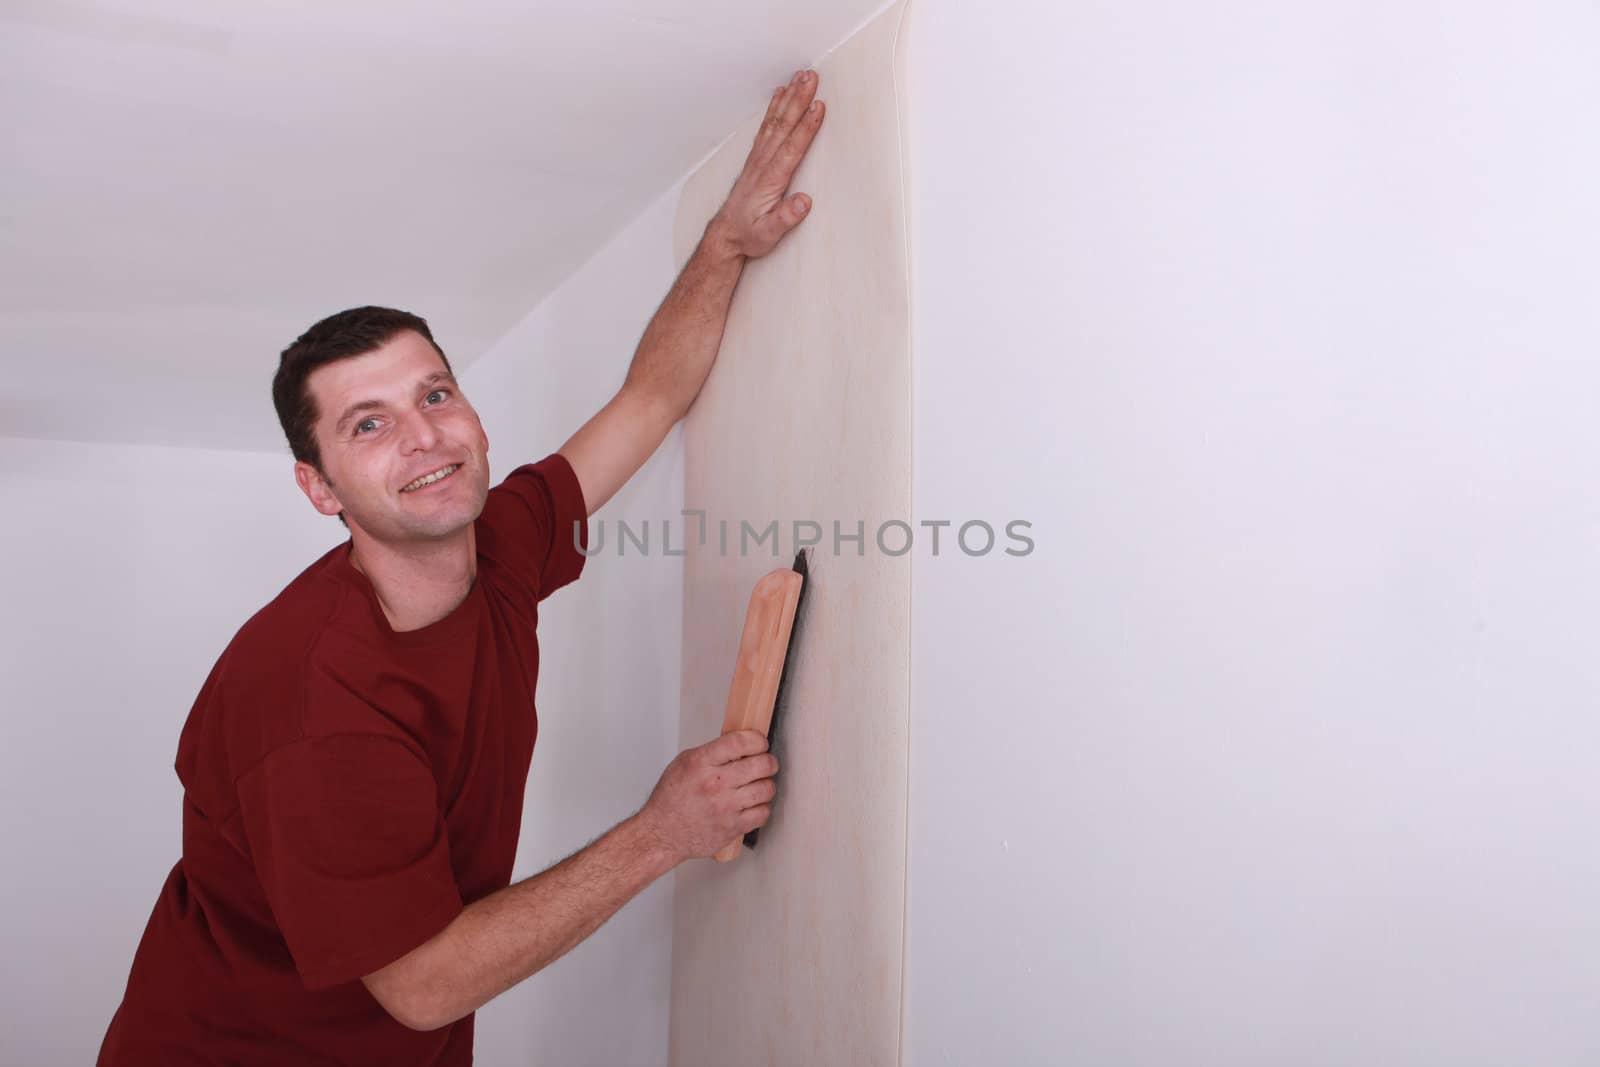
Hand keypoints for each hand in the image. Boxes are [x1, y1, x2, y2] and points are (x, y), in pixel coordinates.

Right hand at [637, 730, 778, 862]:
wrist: (662, 833)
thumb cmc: (670, 799)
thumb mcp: (683, 763)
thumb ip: (712, 752)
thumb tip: (740, 745)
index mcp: (701, 763)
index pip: (740, 742)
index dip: (757, 740)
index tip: (760, 743)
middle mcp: (715, 784)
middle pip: (761, 764)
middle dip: (768, 761)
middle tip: (765, 763)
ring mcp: (726, 807)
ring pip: (767, 789)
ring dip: (766, 785)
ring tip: (758, 784)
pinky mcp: (733, 827)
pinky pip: (763, 813)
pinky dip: (761, 807)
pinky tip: (752, 804)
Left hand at [707, 69, 825, 259]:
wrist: (726, 234)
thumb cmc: (750, 234)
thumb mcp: (768, 234)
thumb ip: (786, 218)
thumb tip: (804, 202)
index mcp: (770, 179)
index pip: (791, 148)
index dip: (806, 127)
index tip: (818, 107)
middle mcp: (763, 163)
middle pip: (784, 125)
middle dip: (798, 99)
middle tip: (811, 76)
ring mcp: (758, 157)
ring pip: (775, 121)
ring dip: (789, 97)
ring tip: (801, 76)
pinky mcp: (757, 157)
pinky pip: (767, 126)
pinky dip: (774, 107)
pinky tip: (780, 93)